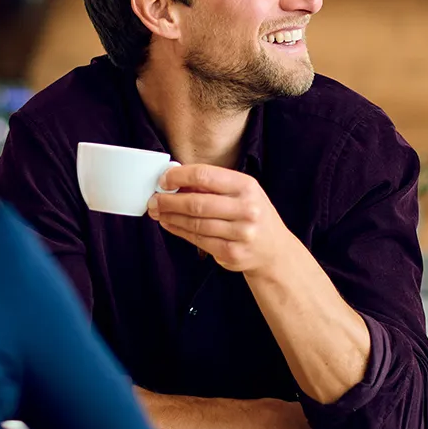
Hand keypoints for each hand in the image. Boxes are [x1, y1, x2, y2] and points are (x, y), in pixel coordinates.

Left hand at [147, 164, 294, 273]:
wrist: (274, 250)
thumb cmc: (251, 214)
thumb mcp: (240, 192)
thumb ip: (211, 185)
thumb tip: (173, 179)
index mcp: (247, 186)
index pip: (206, 175)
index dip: (179, 177)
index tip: (163, 179)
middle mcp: (246, 209)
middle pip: (197, 203)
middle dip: (169, 201)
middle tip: (153, 200)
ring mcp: (241, 233)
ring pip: (195, 224)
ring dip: (170, 217)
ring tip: (157, 212)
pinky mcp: (232, 253)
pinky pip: (198, 240)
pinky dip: (179, 231)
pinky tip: (169, 224)